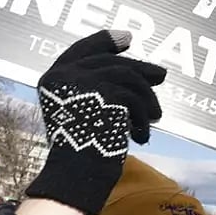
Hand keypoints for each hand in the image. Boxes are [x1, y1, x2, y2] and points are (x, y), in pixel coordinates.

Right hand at [25, 30, 166, 214]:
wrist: (76, 175)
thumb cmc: (84, 150)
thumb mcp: (88, 112)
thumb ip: (101, 89)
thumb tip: (147, 70)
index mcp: (53, 79)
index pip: (81, 49)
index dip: (105, 41)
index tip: (128, 39)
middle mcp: (63, 76)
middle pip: (110, 62)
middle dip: (140, 69)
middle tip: (161, 76)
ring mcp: (82, 82)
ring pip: (127, 77)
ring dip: (145, 99)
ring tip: (154, 117)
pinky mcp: (103, 94)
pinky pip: (134, 98)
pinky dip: (142, 117)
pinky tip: (143, 135)